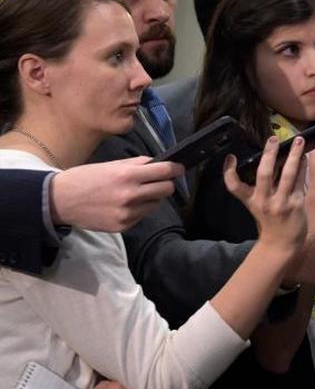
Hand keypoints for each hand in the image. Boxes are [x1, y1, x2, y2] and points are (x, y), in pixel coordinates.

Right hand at [51, 157, 183, 230]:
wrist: (60, 201)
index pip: (165, 171)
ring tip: (136, 193)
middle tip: (159, 181)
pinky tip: (124, 205)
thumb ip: (137, 164)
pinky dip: (139, 209)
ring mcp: (127, 213)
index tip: (179, 168)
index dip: (175, 169)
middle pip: (166, 189)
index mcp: (127, 176)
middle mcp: (130, 195)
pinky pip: (142, 216)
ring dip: (152, 198)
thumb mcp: (111, 165)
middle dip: (165, 183)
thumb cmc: (86, 178)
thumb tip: (158, 163)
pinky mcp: (123, 226)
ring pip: (156, 204)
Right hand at [224, 136, 307, 254]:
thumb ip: (262, 188)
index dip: (229, 172)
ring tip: (299, 140)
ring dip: (294, 155)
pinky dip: (303, 167)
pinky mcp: (296, 204)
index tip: (230, 157)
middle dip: (268, 154)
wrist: (282, 244)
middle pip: (263, 174)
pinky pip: (300, 181)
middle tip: (272, 138)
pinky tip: (305, 157)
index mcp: (251, 201)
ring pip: (287, 174)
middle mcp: (264, 201)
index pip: (234, 186)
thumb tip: (271, 161)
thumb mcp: (258, 206)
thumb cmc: (270, 222)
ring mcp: (281, 203)